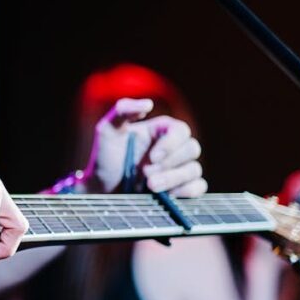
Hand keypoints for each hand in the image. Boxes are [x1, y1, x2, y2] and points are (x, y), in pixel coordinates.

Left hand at [83, 98, 206, 196]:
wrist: (101, 187)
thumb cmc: (105, 156)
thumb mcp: (107, 130)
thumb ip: (122, 110)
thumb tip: (149, 104)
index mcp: (160, 130)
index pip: (180, 130)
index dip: (172, 143)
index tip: (153, 157)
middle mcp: (173, 148)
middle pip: (192, 149)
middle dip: (170, 164)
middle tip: (146, 174)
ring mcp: (178, 168)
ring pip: (194, 169)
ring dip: (174, 179)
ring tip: (150, 186)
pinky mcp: (180, 188)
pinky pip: (198, 187)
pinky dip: (187, 191)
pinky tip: (168, 195)